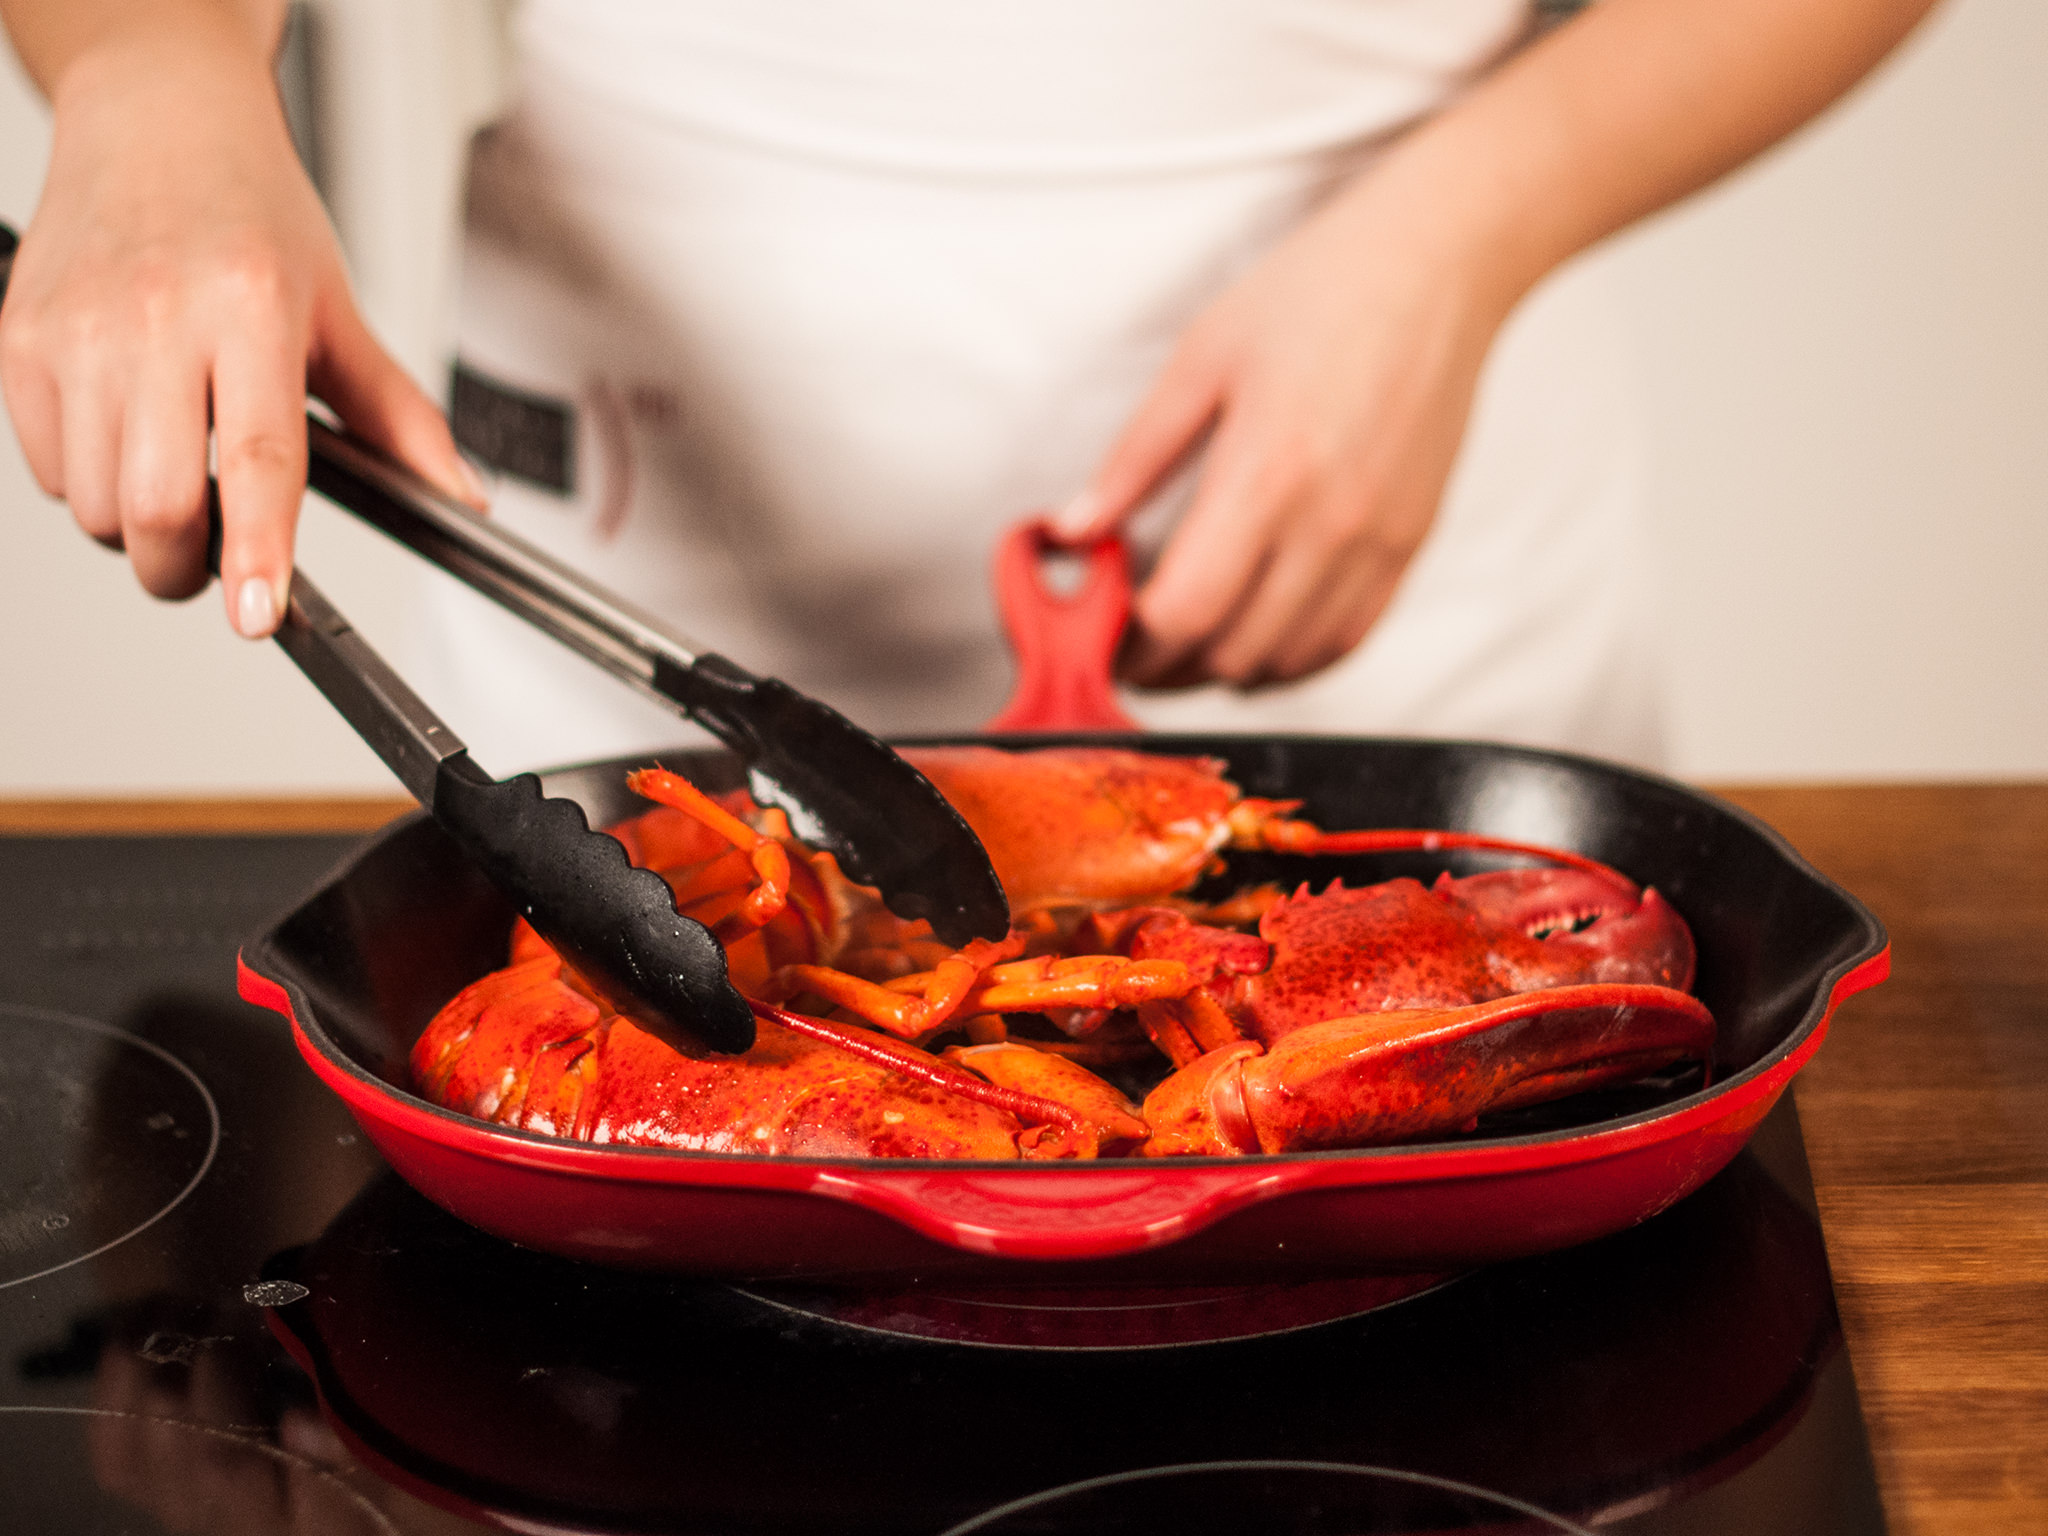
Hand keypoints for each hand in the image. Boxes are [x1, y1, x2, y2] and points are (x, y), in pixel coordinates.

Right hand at [0, 22, 480, 637]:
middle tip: (220, 562)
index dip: (258, 548)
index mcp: (250, 309)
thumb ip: (401, 419)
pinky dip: (88, 488)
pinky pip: (48, 471)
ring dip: (139, 531)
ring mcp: (78, 330)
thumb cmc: (250, 212)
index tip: (260, 613)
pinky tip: (126, 439)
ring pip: (98, 504)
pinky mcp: (19, 339)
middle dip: (189, 568)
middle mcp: (157, 317)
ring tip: (176, 478)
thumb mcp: (340, 311)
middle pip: (160, 505)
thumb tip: (460, 498)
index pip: (257, 456)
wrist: (156, 117)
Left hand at [1057, 163, 1513, 690]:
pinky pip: (1345, 640)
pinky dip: (1292, 659)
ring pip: (1289, 660)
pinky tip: (1255, 637)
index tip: (1102, 635)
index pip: (1186, 611)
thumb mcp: (1200, 360)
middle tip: (1130, 645)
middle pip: (1232, 651)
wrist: (1439, 263)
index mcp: (1266, 473)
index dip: (1132, 642)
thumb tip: (1074, 531)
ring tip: (1185, 645)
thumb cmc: (1318, 292)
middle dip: (1168, 666)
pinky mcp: (1411, 544)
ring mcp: (1378, 542)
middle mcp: (1329, 523)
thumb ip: (1134, 458)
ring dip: (1226, 669)